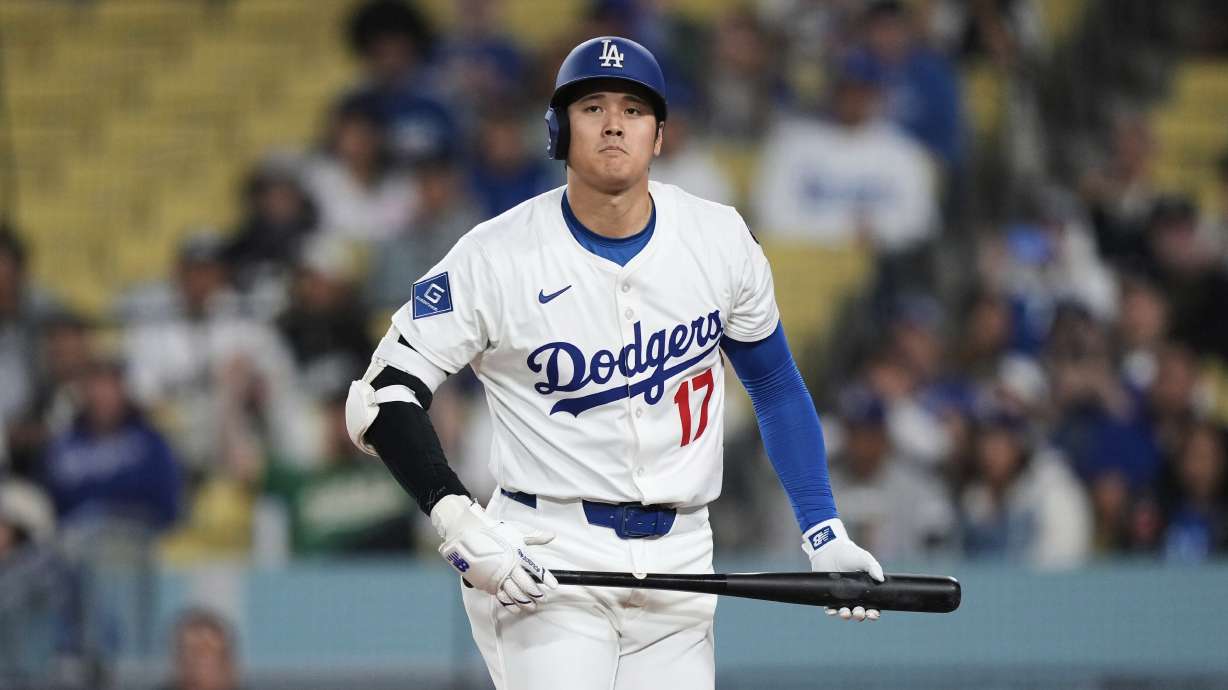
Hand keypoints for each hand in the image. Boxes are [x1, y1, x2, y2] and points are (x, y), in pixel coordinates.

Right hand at [431, 495, 559, 612]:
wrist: (468, 536)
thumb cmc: (494, 533)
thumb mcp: (516, 533)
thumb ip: (534, 537)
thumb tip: (552, 535)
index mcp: (518, 555)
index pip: (536, 569)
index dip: (546, 578)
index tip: (554, 585)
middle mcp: (509, 567)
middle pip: (526, 585)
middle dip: (535, 594)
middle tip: (542, 599)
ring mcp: (497, 577)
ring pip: (514, 594)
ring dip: (524, 602)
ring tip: (531, 607)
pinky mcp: (487, 583)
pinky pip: (501, 597)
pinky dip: (510, 604)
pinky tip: (516, 608)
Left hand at [801, 518, 883, 621]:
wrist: (829, 549)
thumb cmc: (849, 554)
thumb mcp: (865, 559)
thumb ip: (874, 567)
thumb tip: (880, 579)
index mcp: (866, 591)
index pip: (872, 607)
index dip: (873, 613)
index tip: (873, 614)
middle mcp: (854, 597)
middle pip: (859, 613)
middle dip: (859, 615)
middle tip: (859, 612)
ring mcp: (841, 597)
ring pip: (845, 613)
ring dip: (846, 616)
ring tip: (846, 612)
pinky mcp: (828, 596)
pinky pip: (830, 608)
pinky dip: (831, 612)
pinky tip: (832, 611)